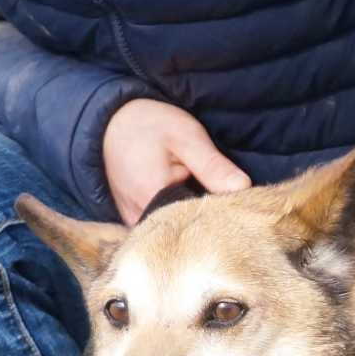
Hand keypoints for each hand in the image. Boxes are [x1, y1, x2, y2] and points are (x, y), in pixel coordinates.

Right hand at [103, 99, 249, 225]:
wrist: (111, 122)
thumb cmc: (149, 125)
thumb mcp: (186, 136)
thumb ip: (213, 165)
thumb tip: (244, 188)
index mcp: (154, 199)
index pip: (199, 222)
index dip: (222, 215)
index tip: (238, 206)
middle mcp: (140, 219)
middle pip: (186, 232)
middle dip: (208, 222)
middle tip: (229, 206)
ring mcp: (134, 223)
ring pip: (173, 233)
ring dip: (192, 222)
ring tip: (207, 203)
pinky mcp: (133, 222)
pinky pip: (161, 230)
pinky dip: (177, 220)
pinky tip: (189, 205)